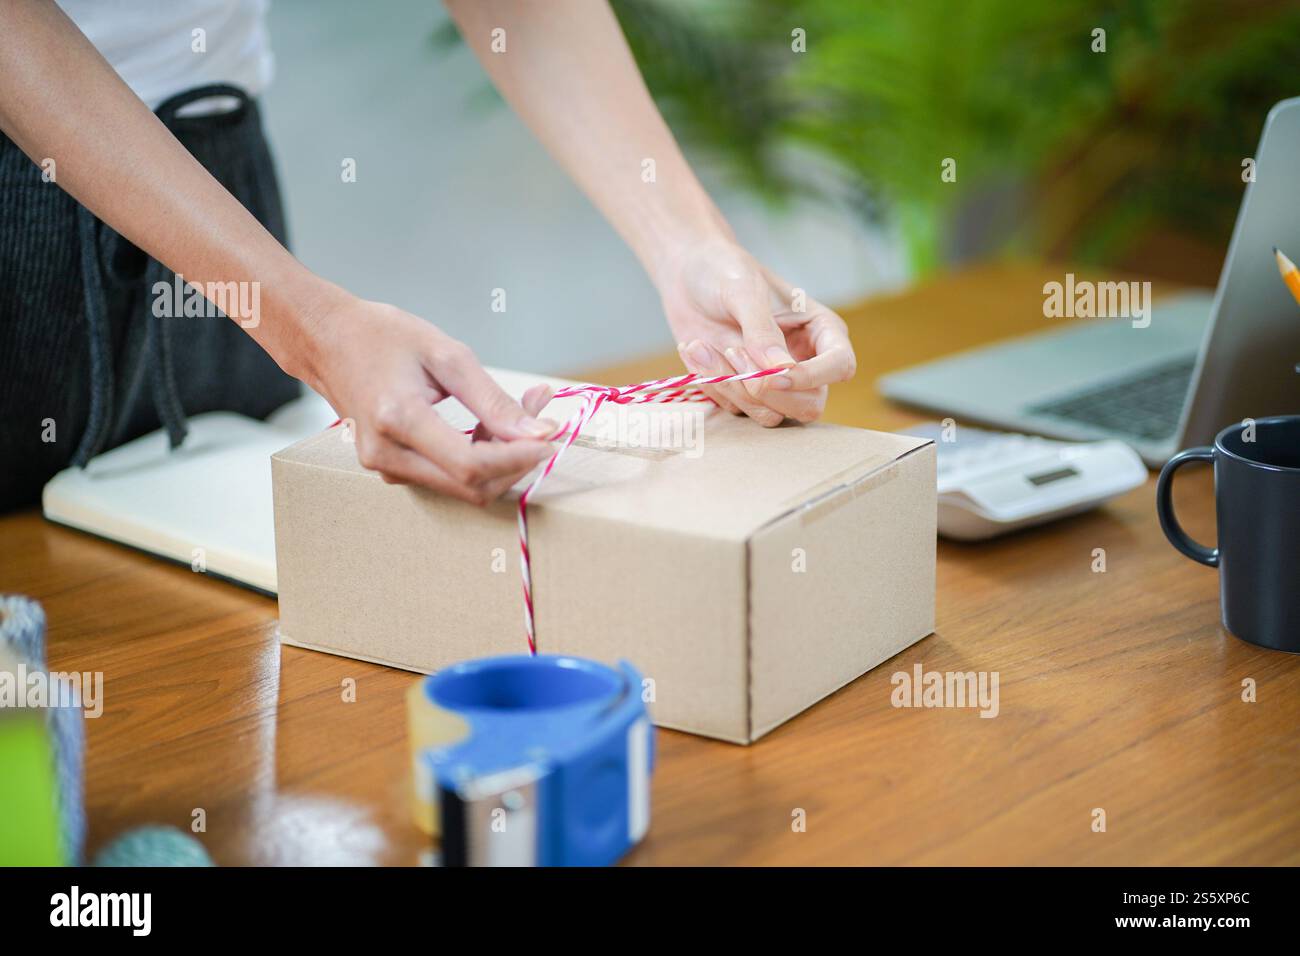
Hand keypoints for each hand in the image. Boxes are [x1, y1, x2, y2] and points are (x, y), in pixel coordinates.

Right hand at [300, 293, 555, 504]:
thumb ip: (493, 400)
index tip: (552, 435)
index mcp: (398, 419)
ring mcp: (385, 468)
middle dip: (516, 458)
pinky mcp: (390, 469)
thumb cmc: (383, 337)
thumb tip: (538, 433)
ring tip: (523, 410)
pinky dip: (480, 456)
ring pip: (464, 486)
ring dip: (502, 457)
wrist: (326, 340)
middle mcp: (387, 455)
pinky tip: (492, 422)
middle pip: (472, 485)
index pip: (472, 465)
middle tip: (542, 415)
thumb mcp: (447, 355)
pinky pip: (447, 476)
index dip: (519, 458)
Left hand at [655, 236, 855, 425]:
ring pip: (769, 414)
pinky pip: (736, 409)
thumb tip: (782, 370)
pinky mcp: (744, 391)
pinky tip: (696, 350)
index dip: (812, 378)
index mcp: (820, 330)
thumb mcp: (743, 290)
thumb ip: (762, 330)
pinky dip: (712, 383)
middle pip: (808, 405)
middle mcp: (804, 362)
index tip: (774, 375)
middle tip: (732, 350)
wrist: (686, 273)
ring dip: (732, 386)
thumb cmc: (723, 270)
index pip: (839, 366)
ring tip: (702, 345)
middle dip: (766, 390)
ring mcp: (774, 381)